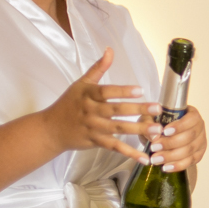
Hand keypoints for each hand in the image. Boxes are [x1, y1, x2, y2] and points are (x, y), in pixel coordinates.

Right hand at [41, 48, 163, 162]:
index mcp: (88, 94)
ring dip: (138, 130)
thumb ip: (98, 68)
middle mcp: (91, 111)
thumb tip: (110, 50)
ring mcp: (93, 128)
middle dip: (138, 110)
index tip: (140, 89)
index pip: (107, 92)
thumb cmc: (68, 103)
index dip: (123, 91)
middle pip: (116, 110)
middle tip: (157, 108)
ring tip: (157, 130)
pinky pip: (114, 147)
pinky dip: (129, 153)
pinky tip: (144, 157)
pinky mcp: (95, 142)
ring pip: (118, 129)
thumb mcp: (81, 83)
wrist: (50, 129)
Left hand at [146, 105, 206, 172]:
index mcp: (192, 114)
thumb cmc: (159, 122)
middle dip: (171, 143)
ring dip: (171, 156)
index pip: (191, 119)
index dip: (179, 126)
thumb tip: (154, 136)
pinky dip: (177, 165)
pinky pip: (190, 162)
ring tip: (155, 159)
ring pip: (189, 151)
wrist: (163, 133)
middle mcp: (200, 128)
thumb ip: (150, 123)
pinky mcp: (198, 154)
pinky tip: (165, 167)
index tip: (164, 131)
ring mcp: (201, 142)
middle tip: (154, 147)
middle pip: (190, 137)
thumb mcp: (152, 117)